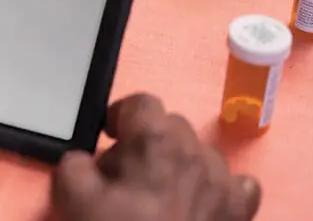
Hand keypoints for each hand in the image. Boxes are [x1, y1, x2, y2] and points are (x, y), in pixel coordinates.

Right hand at [50, 94, 261, 220]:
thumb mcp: (71, 199)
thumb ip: (73, 165)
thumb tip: (86, 160)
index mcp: (155, 140)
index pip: (141, 102)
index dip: (120, 116)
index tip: (108, 138)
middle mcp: (196, 151)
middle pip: (172, 125)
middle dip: (149, 141)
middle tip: (127, 175)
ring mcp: (225, 183)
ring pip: (202, 153)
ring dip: (181, 164)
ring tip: (161, 196)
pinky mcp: (241, 212)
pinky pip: (238, 183)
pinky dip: (218, 187)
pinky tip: (201, 205)